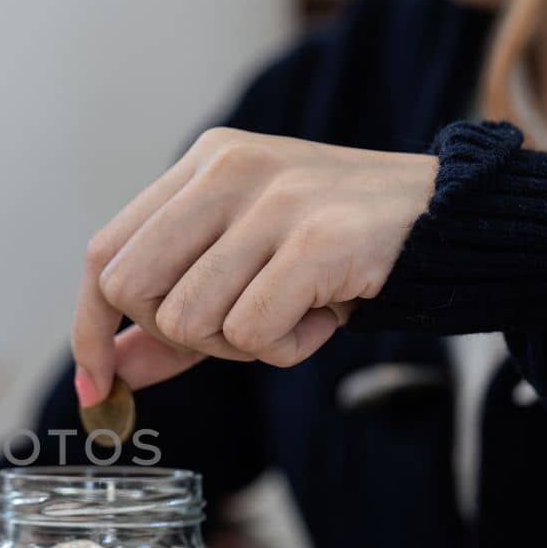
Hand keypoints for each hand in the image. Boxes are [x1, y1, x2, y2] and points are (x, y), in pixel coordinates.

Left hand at [72, 128, 436, 399]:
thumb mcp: (243, 269)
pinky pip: (253, 334)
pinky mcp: (317, 240)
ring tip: (291, 312)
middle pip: (131, 289)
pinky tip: (322, 315)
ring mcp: (273, 200)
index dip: (91, 326)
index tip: (99, 383)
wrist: (454, 220)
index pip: (103, 254)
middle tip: (238, 326)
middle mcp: (226, 168)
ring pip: (189, 319)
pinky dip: (286, 348)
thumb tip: (110, 372)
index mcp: (201, 164)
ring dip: (239, 344)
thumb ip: (171, 319)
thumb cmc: (339, 248)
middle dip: (175, 335)